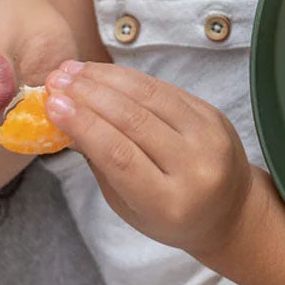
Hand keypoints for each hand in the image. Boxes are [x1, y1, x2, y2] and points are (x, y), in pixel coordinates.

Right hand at [44, 61, 253, 257]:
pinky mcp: (214, 114)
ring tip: (74, 70)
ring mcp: (210, 137)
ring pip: (152, 97)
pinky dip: (132, 78)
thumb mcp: (129, 205)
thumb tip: (65, 118)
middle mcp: (195, 167)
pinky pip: (167, 89)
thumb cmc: (170, 215)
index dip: (85, 125)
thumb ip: (102, 164)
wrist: (231, 209)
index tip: (53, 103)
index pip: (121, 156)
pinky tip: (105, 72)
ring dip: (108, 78)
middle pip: (135, 121)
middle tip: (57, 80)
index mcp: (170, 202)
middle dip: (90, 95)